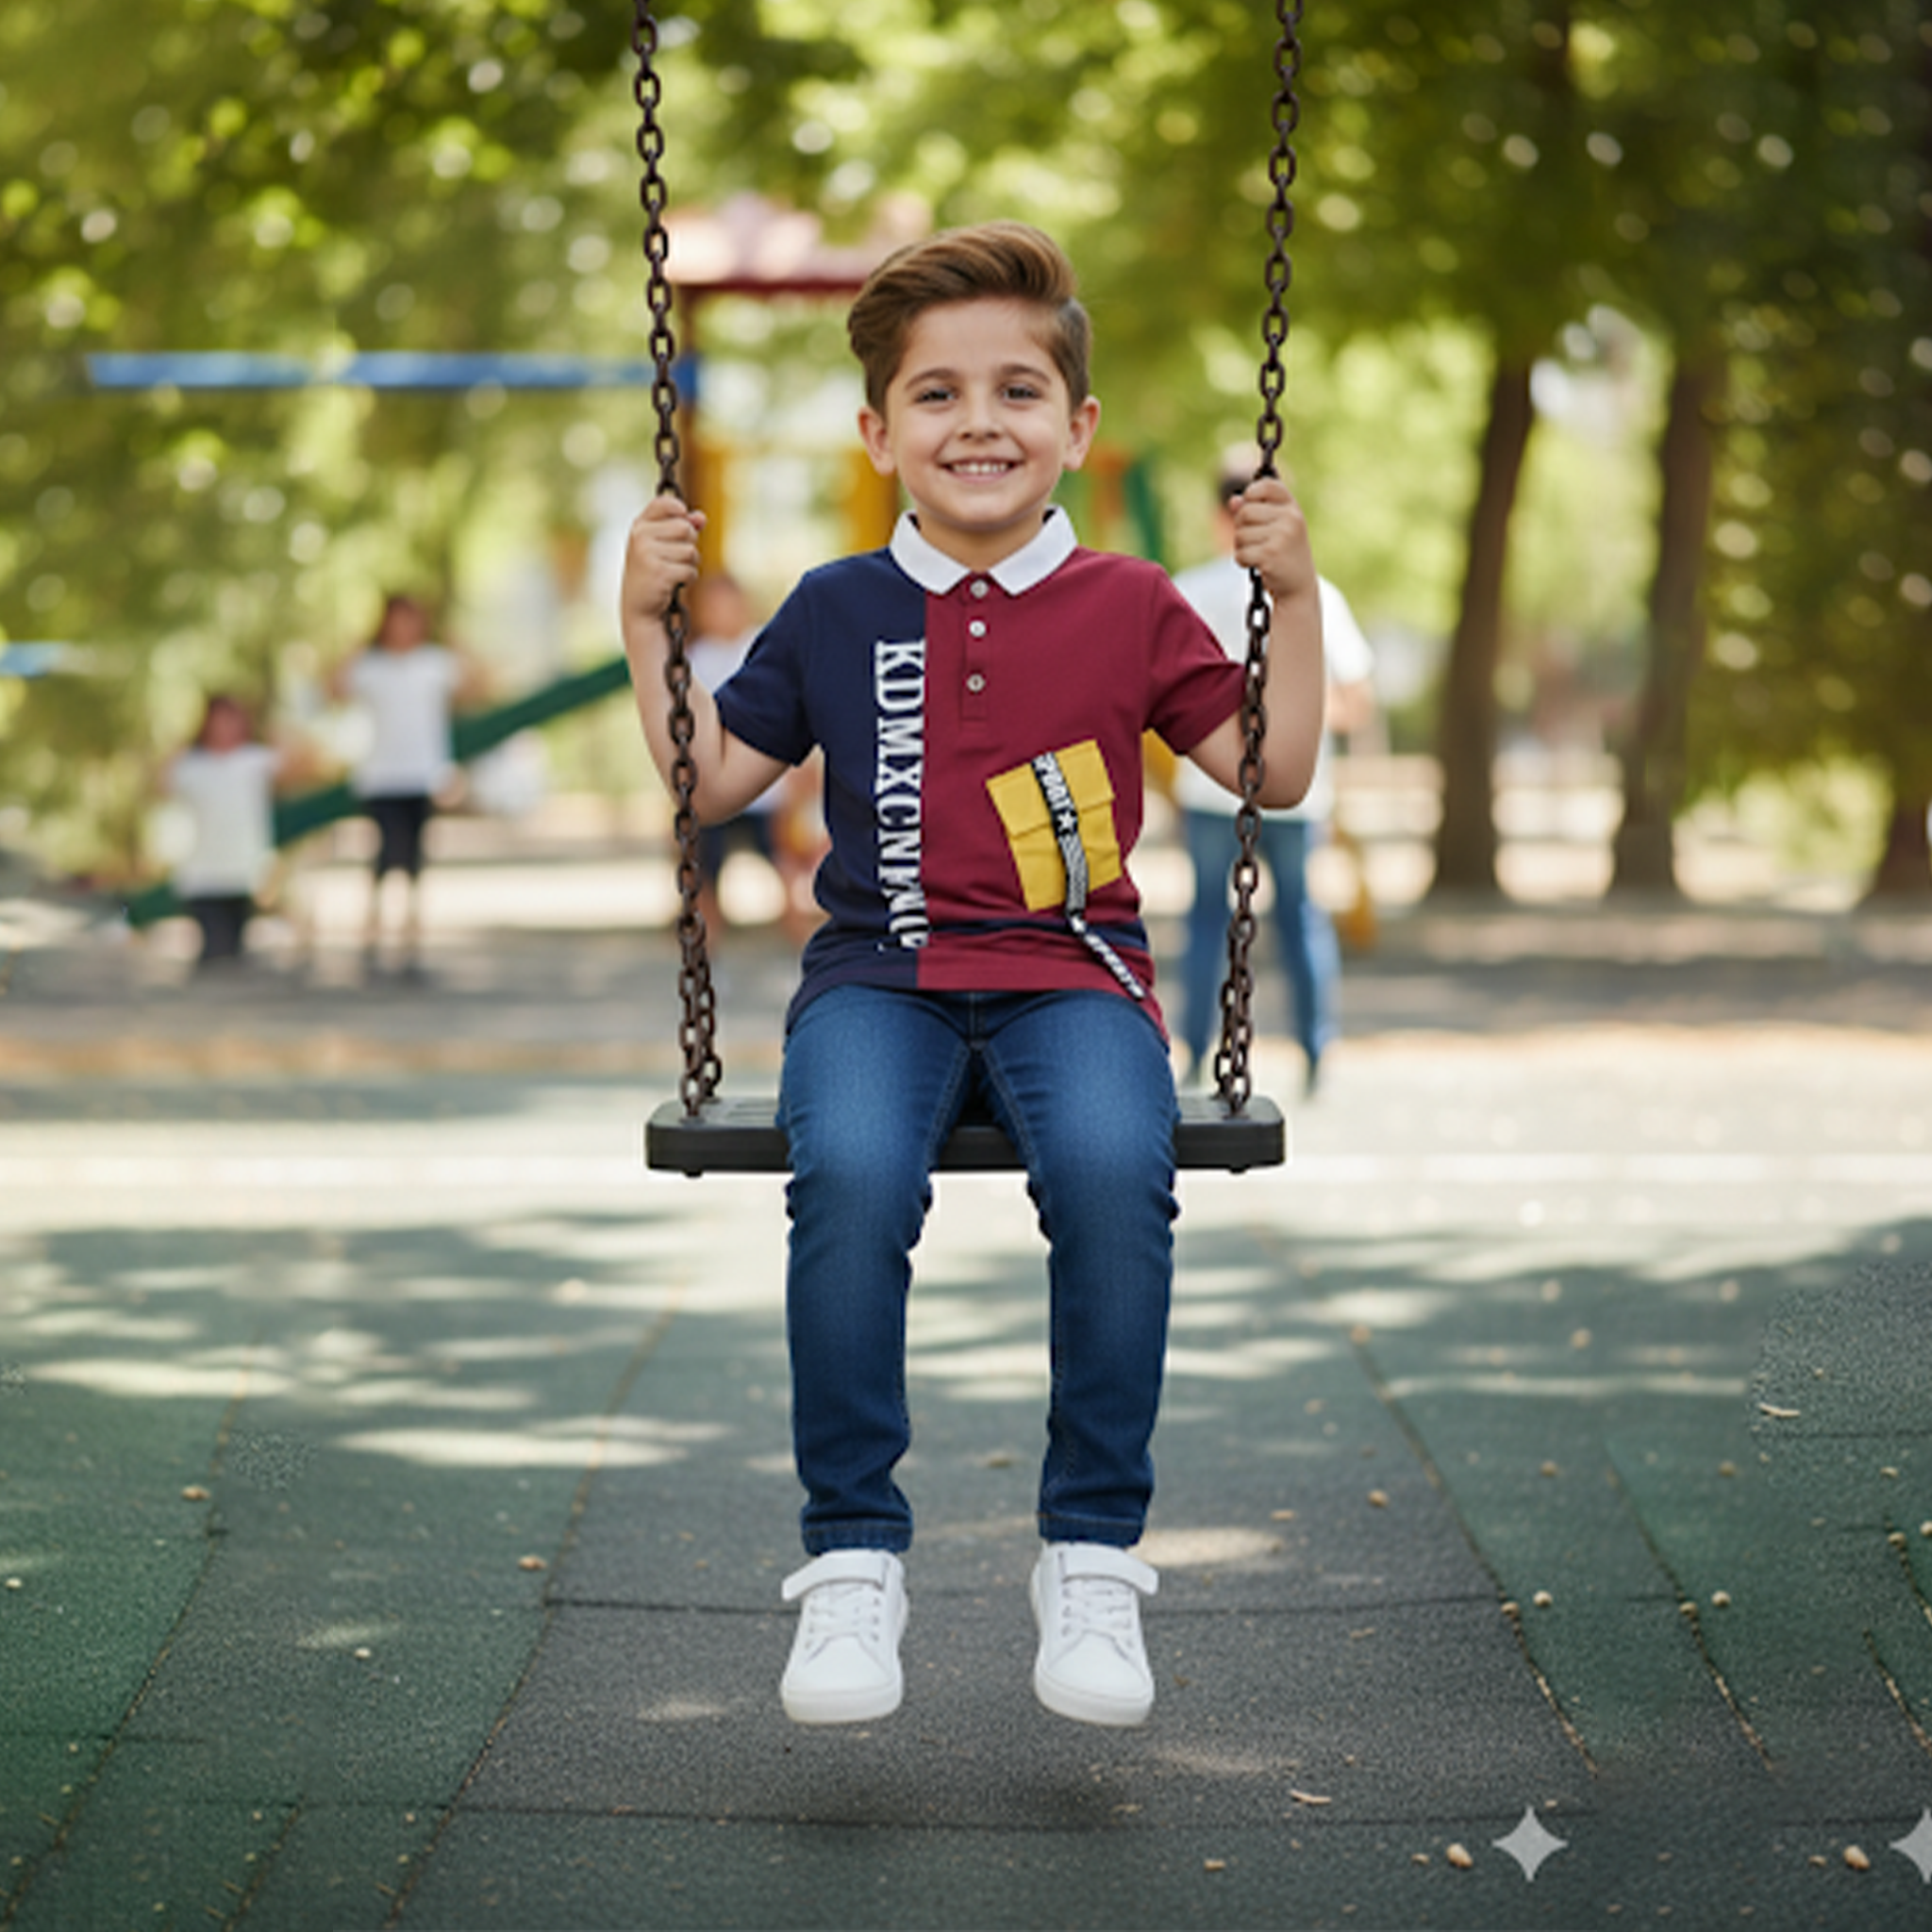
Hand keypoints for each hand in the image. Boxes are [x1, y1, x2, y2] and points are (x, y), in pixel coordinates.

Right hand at [621, 493, 706, 623]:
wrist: (639, 607)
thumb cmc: (653, 573)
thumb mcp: (663, 546)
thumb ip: (682, 527)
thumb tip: (701, 517)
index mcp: (639, 526)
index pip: (664, 503)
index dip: (680, 510)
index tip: (682, 521)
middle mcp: (640, 536)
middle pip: (685, 528)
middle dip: (690, 544)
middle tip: (676, 557)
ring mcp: (648, 554)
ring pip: (691, 550)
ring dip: (690, 563)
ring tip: (674, 571)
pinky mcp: (659, 573)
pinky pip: (690, 569)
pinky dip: (689, 578)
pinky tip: (675, 583)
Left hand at [1229, 474, 1314, 604]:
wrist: (1299, 586)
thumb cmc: (1284, 554)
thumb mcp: (1275, 528)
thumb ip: (1254, 511)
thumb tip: (1233, 501)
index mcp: (1292, 508)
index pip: (1266, 485)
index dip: (1251, 494)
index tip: (1250, 505)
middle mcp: (1290, 518)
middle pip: (1245, 512)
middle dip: (1241, 527)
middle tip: (1254, 540)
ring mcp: (1281, 536)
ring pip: (1240, 534)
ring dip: (1242, 547)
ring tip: (1257, 553)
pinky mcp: (1270, 555)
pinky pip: (1240, 552)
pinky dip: (1242, 560)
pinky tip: (1256, 564)